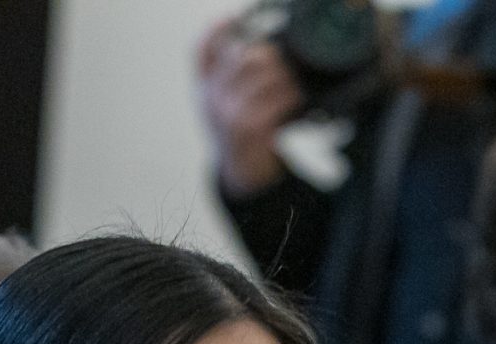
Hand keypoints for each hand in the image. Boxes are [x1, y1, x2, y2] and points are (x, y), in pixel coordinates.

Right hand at [197, 15, 302, 195]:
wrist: (242, 174)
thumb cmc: (240, 134)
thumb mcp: (226, 103)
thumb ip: (232, 77)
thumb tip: (263, 49)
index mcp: (203, 88)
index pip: (202, 50)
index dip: (215, 30)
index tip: (232, 17)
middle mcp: (212, 98)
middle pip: (243, 56)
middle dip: (268, 55)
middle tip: (280, 63)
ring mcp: (228, 113)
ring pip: (263, 73)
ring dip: (284, 76)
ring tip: (290, 85)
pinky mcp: (249, 127)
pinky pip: (277, 98)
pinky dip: (290, 96)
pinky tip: (293, 100)